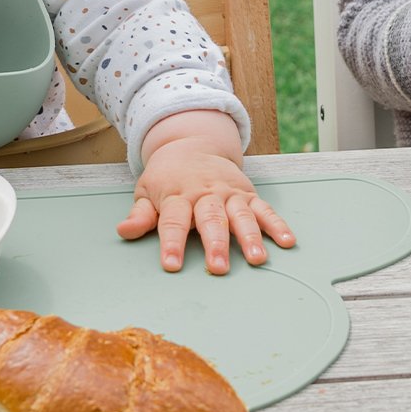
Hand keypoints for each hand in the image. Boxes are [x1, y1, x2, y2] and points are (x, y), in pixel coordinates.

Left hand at [117, 111, 295, 274]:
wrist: (192, 144)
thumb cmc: (167, 176)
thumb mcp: (147, 190)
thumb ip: (140, 214)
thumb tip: (124, 231)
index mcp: (177, 195)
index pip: (173, 220)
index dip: (172, 242)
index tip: (171, 265)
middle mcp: (205, 193)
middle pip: (211, 219)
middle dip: (215, 243)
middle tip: (218, 267)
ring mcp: (229, 193)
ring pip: (240, 215)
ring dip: (249, 236)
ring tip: (256, 258)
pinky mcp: (247, 193)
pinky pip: (264, 209)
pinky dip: (277, 224)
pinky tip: (287, 241)